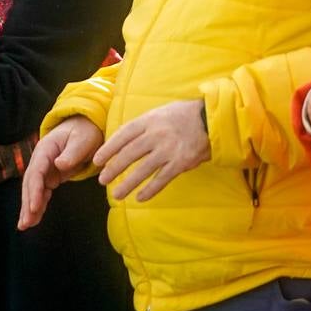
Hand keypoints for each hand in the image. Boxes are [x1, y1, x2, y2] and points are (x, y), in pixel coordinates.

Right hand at [19, 116, 103, 230]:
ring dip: (29, 208)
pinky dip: (38, 205)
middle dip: (27, 203)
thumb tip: (58, 165)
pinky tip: (34, 219)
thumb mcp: (82, 140)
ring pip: (33, 190)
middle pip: (30, 183)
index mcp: (46, 149)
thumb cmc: (85, 132)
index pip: (36, 171)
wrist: (86, 126)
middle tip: (25, 223)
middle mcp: (41, 160)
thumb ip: (71, 153)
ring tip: (25, 226)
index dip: (34, 189)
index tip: (34, 206)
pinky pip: (42, 193)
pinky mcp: (51, 176)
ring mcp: (45, 169)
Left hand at [93, 100, 209, 201]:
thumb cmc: (183, 115)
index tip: (97, 160)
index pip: (122, 136)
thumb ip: (143, 125)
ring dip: (128, 184)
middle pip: (128, 154)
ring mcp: (168, 150)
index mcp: (148, 121)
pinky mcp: (181, 162)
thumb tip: (123, 139)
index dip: (108, 149)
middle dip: (113, 169)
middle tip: (103, 180)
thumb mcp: (159, 113)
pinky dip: (150, 190)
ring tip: (116, 194)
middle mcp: (155, 135)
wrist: (212, 119)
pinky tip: (140, 198)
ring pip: (142, 170)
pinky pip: (161, 179)